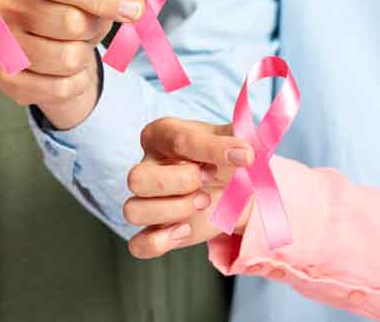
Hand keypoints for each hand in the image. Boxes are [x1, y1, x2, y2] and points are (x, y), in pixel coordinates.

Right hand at [0, 0, 143, 128]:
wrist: (47, 39)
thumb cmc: (72, 2)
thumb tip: (136, 4)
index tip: (135, 8)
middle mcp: (2, 2)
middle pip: (70, 22)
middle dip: (94, 28)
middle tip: (89, 26)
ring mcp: (0, 42)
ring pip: (68, 58)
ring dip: (84, 56)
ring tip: (74, 45)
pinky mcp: (4, 77)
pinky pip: (61, 87)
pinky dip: (76, 82)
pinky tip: (65, 69)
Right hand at [124, 117, 254, 259]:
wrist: (237, 187)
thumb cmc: (227, 157)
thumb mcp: (233, 140)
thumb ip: (237, 140)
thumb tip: (244, 154)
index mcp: (162, 134)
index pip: (178, 140)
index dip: (213, 150)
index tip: (246, 157)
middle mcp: (147, 166)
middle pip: (136, 178)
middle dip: (179, 183)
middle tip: (209, 181)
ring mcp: (146, 200)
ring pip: (133, 211)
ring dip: (173, 211)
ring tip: (203, 203)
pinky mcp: (154, 230)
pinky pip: (137, 244)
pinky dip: (159, 242)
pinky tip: (185, 229)